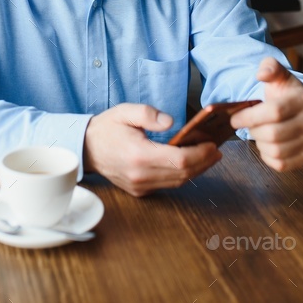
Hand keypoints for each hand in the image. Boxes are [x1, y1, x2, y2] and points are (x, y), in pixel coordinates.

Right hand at [83, 103, 221, 196]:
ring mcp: (140, 186)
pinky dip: (182, 175)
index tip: (212, 145)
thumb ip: (148, 114)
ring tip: (209, 156)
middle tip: (216, 150)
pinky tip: (189, 163)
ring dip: (196, 170)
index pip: (179, 160)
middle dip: (204, 162)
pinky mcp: (139, 191)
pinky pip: (167, 185)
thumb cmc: (107, 128)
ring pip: (177, 182)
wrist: (86, 149)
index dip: (200, 154)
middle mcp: (140, 176)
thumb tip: (171, 122)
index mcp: (139, 155)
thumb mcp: (125, 111)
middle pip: (183, 174)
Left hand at [230, 57, 302, 170]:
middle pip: (273, 134)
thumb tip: (261, 74)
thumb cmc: (287, 93)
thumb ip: (269, 67)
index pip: (274, 112)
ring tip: (258, 133)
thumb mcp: (279, 75)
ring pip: (276, 151)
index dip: (250, 117)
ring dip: (260, 143)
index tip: (235, 118)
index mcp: (302, 101)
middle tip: (248, 125)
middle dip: (253, 130)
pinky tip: (266, 144)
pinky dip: (267, 156)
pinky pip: (281, 164)